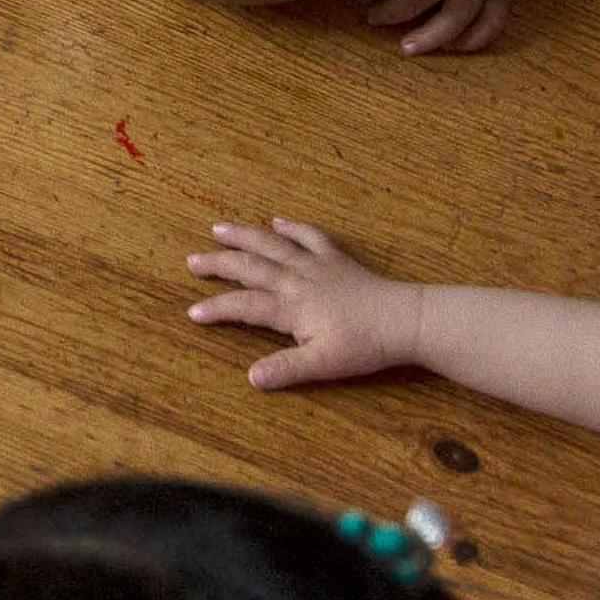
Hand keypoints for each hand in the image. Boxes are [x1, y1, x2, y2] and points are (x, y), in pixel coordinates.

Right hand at [186, 219, 430, 388]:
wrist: (406, 319)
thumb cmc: (364, 345)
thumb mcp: (323, 364)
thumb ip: (285, 369)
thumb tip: (251, 378)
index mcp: (291, 307)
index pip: (244, 306)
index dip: (217, 309)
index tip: (193, 312)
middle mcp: (297, 280)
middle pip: (250, 267)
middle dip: (219, 264)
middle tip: (192, 260)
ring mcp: (317, 265)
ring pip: (273, 245)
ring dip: (245, 236)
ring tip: (219, 228)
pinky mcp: (337, 259)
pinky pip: (310, 237)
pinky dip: (292, 228)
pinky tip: (277, 222)